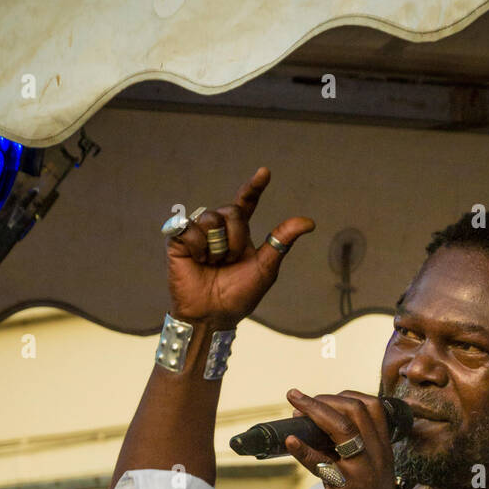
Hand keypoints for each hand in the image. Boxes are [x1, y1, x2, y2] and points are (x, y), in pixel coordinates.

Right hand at [166, 167, 313, 325]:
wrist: (213, 315)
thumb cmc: (238, 296)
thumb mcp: (265, 268)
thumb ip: (282, 241)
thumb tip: (309, 222)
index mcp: (239, 233)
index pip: (246, 202)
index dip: (254, 187)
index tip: (265, 173)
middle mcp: (219, 229)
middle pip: (232, 212)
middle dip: (235, 239)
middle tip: (229, 262)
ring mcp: (198, 233)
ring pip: (211, 219)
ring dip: (217, 248)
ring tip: (212, 265)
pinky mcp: (179, 239)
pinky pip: (191, 228)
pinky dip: (199, 248)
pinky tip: (197, 261)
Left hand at [283, 389, 414, 488]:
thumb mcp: (364, 476)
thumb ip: (346, 455)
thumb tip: (315, 435)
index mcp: (382, 450)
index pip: (371, 406)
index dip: (344, 396)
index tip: (320, 400)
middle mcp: (377, 456)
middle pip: (355, 409)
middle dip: (323, 399)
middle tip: (298, 402)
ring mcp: (365, 471)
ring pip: (341, 428)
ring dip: (312, 411)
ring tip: (292, 407)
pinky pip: (323, 463)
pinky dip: (303, 450)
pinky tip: (289, 441)